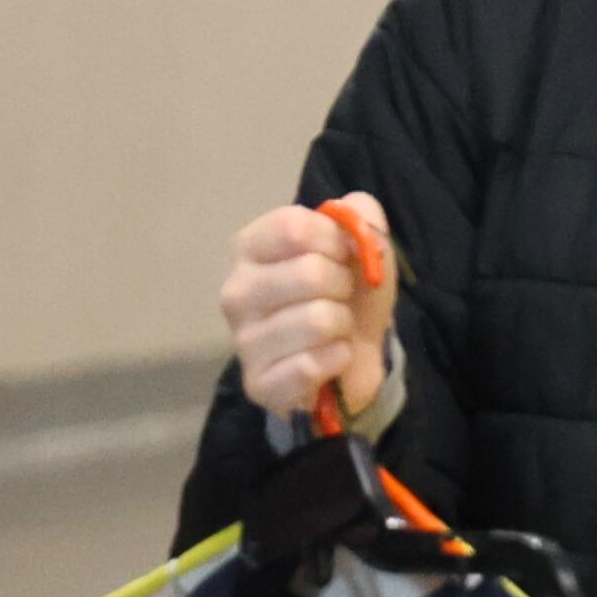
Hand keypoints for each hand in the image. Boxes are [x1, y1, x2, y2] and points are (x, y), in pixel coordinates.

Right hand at [221, 195, 393, 424]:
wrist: (353, 355)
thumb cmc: (346, 293)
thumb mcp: (358, 246)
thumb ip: (360, 216)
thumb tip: (356, 212)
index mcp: (250, 248)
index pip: (294, 227)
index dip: (335, 240)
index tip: (342, 255)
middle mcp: (235, 291)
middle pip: (310, 273)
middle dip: (344, 286)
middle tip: (339, 298)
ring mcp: (242, 341)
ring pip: (318, 320)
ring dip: (343, 326)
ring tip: (333, 329)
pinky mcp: (258, 384)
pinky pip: (312, 364)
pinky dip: (337, 360)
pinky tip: (328, 361)